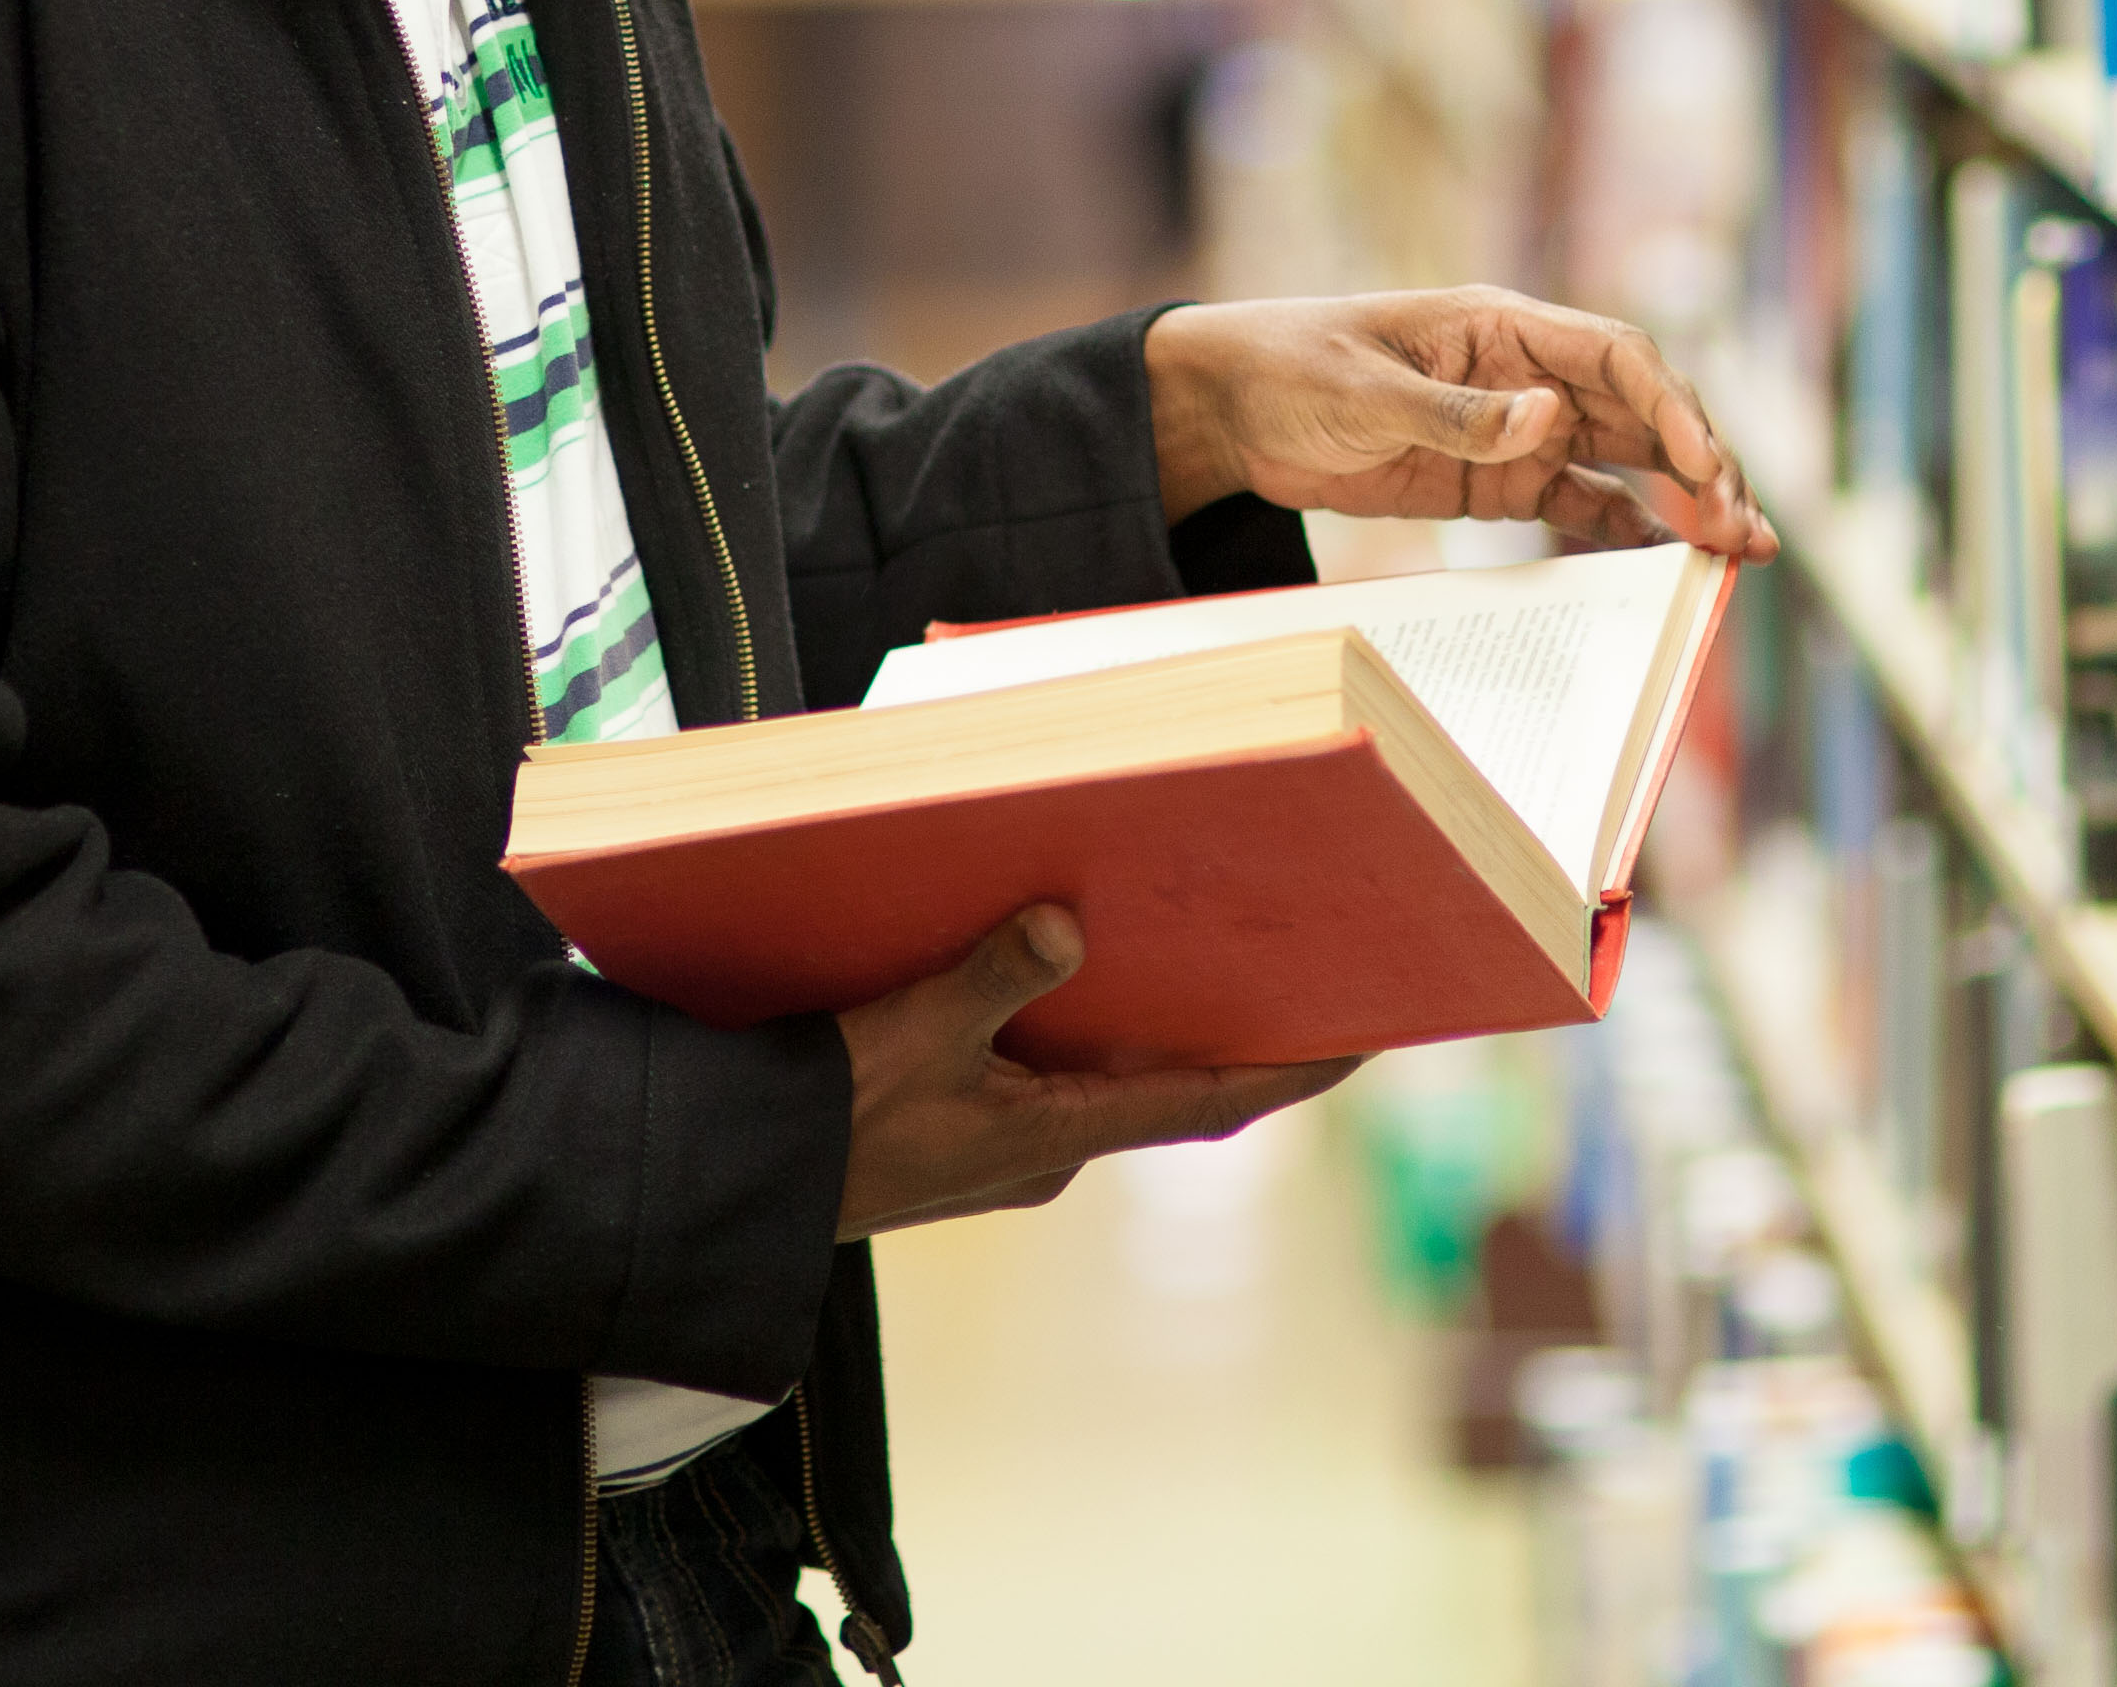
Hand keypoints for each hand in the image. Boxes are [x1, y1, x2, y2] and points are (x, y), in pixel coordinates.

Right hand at [833, 907, 1352, 1236]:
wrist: (750, 1192)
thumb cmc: (833, 1123)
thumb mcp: (913, 1035)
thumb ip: (992, 976)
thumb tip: (1066, 924)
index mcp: (1062, 1137)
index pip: (1211, 1104)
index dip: (1294, 1072)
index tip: (1366, 1040)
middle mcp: (1053, 1151)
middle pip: (1168, 1083)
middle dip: (1225, 1028)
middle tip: (1287, 960)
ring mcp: (1011, 1146)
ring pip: (1105, 1074)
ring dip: (1146, 1020)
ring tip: (1188, 942)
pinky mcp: (968, 1130)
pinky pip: (1050, 1072)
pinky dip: (1075, 1024)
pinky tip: (1064, 966)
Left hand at [1143, 291, 1778, 558]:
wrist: (1230, 406)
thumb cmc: (1291, 370)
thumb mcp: (1364, 392)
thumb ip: (1457, 415)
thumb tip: (1553, 420)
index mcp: (1502, 326)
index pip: (1617, 357)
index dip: (1672, 409)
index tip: (1705, 468)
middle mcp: (1528, 374)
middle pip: (1642, 412)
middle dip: (1703, 465)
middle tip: (1744, 531)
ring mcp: (1518, 428)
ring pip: (1627, 461)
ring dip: (1684, 501)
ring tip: (1738, 552)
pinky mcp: (1496, 480)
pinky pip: (1579, 503)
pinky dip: (1628, 530)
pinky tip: (1670, 564)